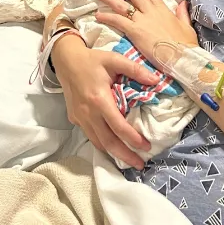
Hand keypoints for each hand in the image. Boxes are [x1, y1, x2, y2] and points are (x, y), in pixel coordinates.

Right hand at [52, 34, 158, 169]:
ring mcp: (79, 118)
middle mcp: (88, 113)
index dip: (132, 139)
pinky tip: (113, 147)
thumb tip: (156, 80)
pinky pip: (90, 136)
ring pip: (97, 142)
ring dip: (113, 153)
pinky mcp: (75, 119)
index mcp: (99, 99)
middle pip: (107, 141)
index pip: (118, 126)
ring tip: (128, 160)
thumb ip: (135, 70)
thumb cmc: (92, 60)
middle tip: (139, 164)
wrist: (66, 60)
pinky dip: (102, 144)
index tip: (146, 146)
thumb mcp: (114, 59)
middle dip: (124, 155)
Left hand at [95, 0, 198, 66]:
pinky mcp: (136, 32)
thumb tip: (182, 2)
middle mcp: (152, 11)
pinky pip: (118, 21)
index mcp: (163, 9)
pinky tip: (98, 15)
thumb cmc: (186, 46)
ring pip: (123, 5)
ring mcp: (143, 21)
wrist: (182, 58)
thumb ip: (182, 13)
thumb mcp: (187, 26)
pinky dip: (107, 17)